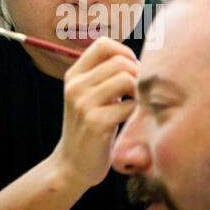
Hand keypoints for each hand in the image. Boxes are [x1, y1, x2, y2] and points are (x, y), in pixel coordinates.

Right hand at [52, 37, 137, 189]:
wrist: (72, 165)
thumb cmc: (91, 126)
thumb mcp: (89, 94)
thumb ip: (105, 74)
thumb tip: (135, 57)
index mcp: (74, 75)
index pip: (103, 44)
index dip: (124, 52)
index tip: (130, 69)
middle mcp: (75, 86)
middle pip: (120, 61)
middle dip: (136, 74)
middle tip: (135, 91)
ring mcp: (84, 104)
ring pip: (126, 79)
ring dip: (137, 91)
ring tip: (132, 103)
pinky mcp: (96, 123)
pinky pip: (130, 105)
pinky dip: (136, 110)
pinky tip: (128, 118)